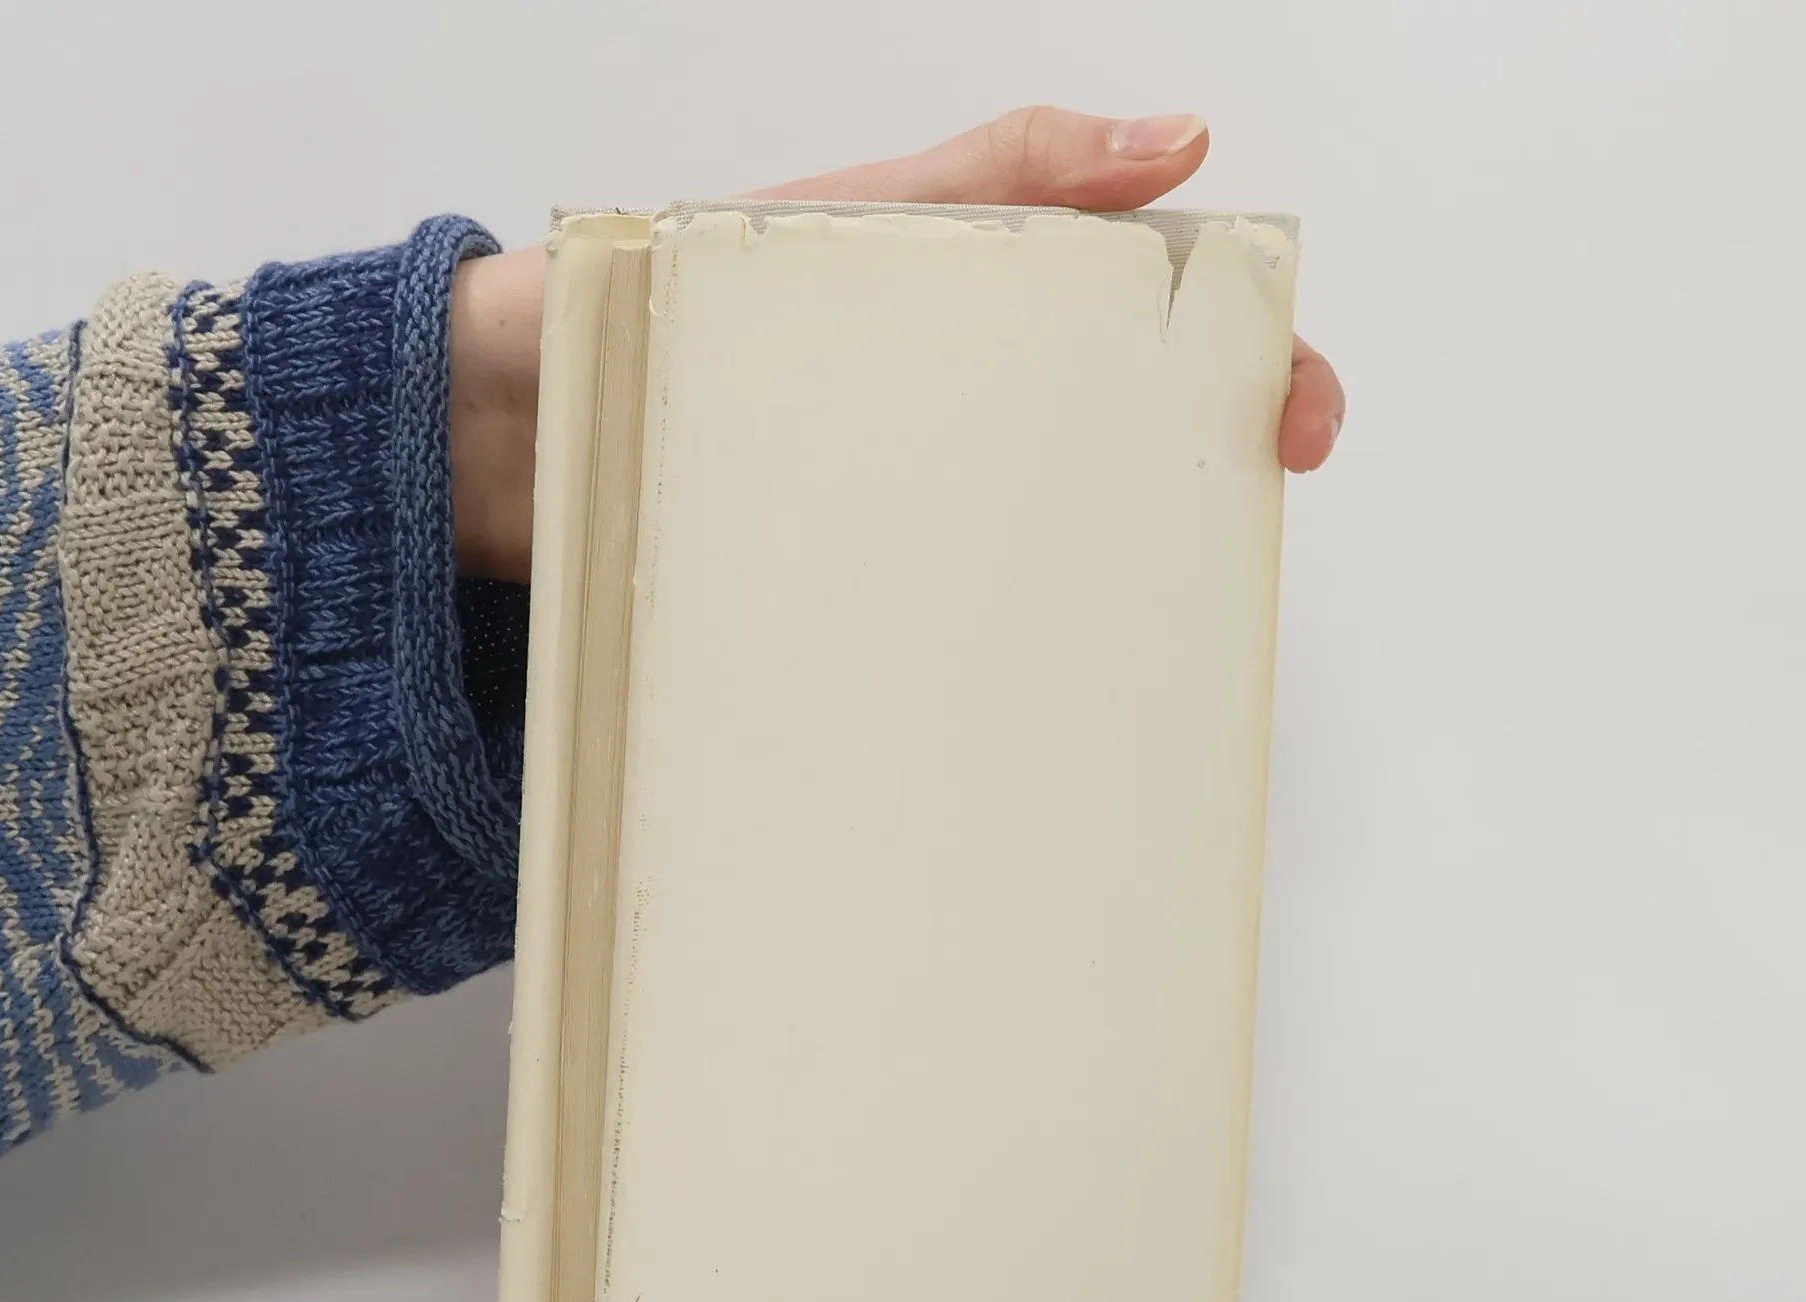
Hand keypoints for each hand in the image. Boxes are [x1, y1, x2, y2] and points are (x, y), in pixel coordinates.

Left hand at [451, 106, 1345, 580]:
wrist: (509, 427)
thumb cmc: (681, 297)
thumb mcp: (859, 217)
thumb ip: (1005, 170)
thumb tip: (1175, 135)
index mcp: (980, 314)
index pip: (1149, 325)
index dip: (1243, 362)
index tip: (1296, 414)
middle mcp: (956, 420)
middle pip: (1116, 436)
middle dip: (1203, 464)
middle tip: (1250, 505)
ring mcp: (909, 513)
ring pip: (1044, 533)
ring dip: (1114, 561)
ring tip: (1166, 595)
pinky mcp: (850, 595)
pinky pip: (945, 613)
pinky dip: (1002, 633)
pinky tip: (1041, 661)